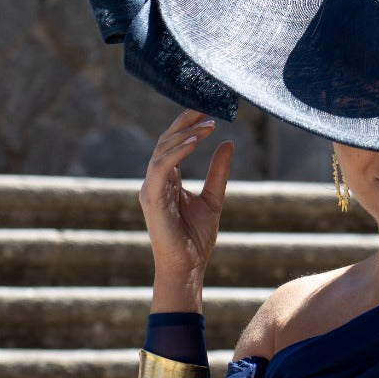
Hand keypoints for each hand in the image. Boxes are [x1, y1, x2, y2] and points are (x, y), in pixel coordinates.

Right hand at [140, 108, 233, 306]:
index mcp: (167, 180)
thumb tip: (227, 142)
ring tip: (206, 125)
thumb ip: (218, 171)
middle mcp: (155, 181)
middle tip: (207, 110)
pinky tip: (195, 141)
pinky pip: (161, 167)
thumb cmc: (196, 239)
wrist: (188, 267)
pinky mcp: (151, 198)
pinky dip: (177, 152)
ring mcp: (151, 189)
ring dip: (183, 134)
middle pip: (164, 141)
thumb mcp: (214, 198)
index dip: (187, 125)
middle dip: (185, 123)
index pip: (172, 144)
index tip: (208, 112)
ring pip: (161, 150)